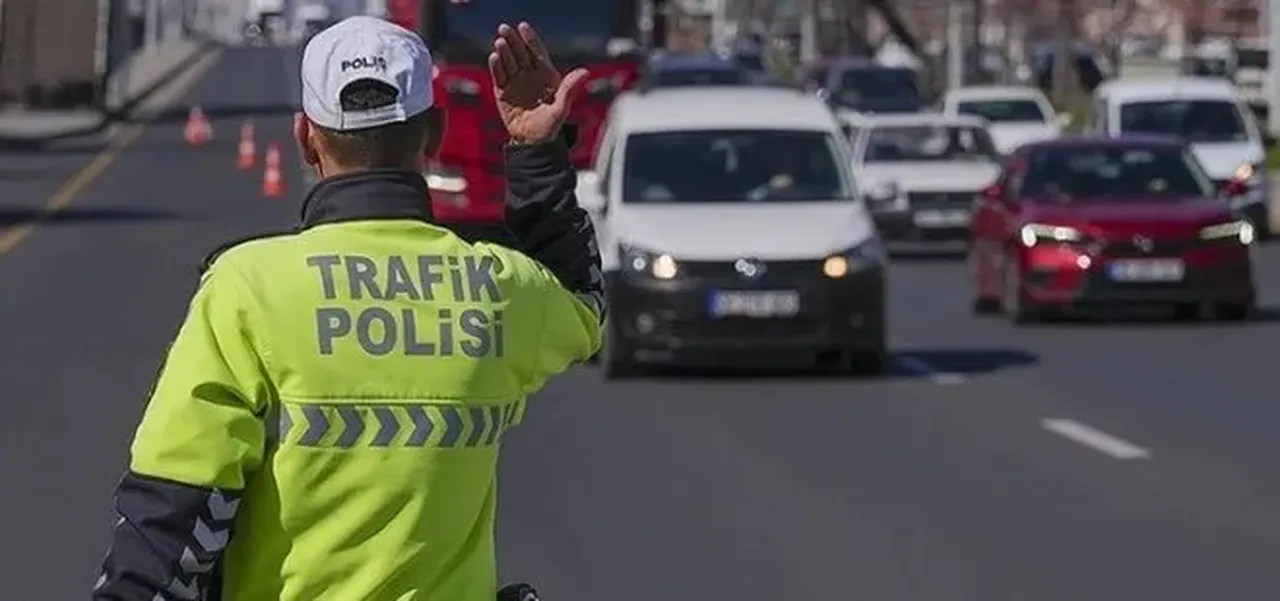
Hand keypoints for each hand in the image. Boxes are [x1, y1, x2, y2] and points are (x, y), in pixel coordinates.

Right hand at [488, 22, 588, 144]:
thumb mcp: (561, 108)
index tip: (523, 27)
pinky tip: (494, 57)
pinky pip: (499, 76)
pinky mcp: (503, 91)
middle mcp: (530, 75)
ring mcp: (516, 82)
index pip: (537, 52)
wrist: (533, 142)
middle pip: (520, 53)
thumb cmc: (550, 126)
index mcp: (546, 75)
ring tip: (500, 42)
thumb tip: (585, 71)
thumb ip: (569, 88)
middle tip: (505, 29)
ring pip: (509, 62)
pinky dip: (496, 66)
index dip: (530, 39)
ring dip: (504, 52)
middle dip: (513, 41)